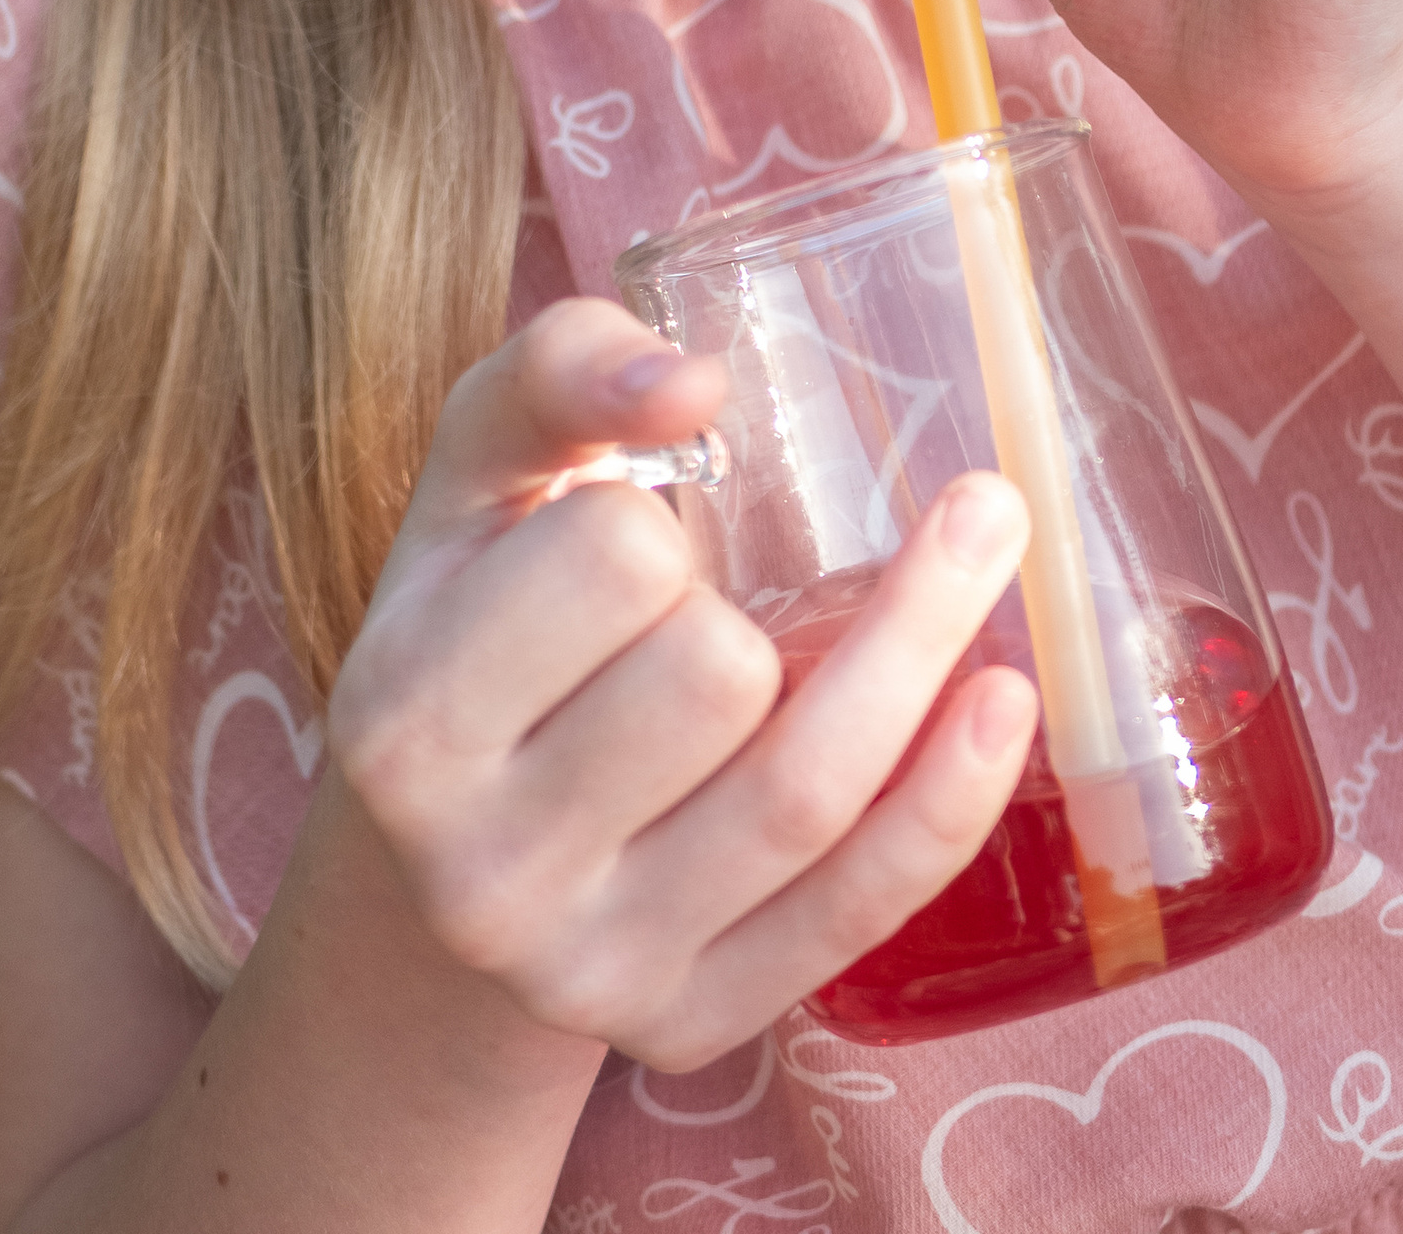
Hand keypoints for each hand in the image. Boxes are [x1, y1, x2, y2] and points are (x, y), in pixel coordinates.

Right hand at [329, 298, 1035, 1072]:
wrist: (435, 871)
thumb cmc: (481, 621)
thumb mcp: (477, 480)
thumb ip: (560, 376)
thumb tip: (695, 383)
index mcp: (403, 719)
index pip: (608, 559)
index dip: (642, 517)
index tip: (628, 524)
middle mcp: (482, 872)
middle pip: (716, 675)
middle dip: (748, 596)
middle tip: (739, 582)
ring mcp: (591, 969)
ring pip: (804, 790)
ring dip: (918, 645)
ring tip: (983, 531)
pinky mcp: (689, 1025)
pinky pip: (854, 909)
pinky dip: (947, 800)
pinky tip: (999, 695)